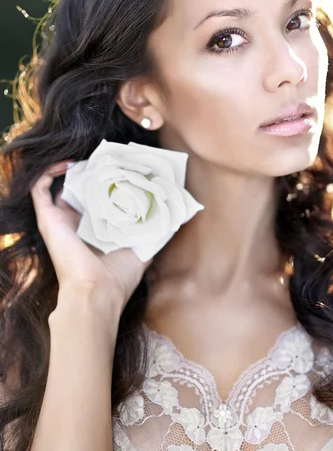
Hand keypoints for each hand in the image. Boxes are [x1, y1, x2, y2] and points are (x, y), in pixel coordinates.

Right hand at [31, 161, 152, 312]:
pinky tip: (67, 164)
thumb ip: (154, 233)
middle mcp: (76, 223)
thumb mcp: (142, 250)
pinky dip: (49, 172)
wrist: (97, 292)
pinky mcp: (48, 218)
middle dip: (91, 171)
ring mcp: (59, 219)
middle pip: (78, 189)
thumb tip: (174, 217)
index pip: (97, 198)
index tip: (121, 167)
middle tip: (107, 157)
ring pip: (58, 185)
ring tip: (88, 158)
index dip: (106, 181)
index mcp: (95, 229)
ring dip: (71, 169)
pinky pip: (40, 188)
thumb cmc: (118, 278)